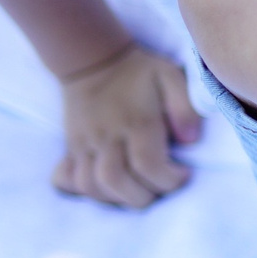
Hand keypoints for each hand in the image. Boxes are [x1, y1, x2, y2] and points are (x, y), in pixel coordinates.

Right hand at [54, 43, 203, 208]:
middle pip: (116, 181)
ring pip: (90, 185)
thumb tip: (190, 140)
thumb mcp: (171, 76)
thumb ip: (185, 106)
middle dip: (143, 196)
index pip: (147, 165)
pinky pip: (67, 179)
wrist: (91, 59)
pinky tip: (106, 188)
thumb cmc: (139, 71)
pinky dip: (84, 191)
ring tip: (139, 189)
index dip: (168, 180)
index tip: (183, 174)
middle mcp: (106, 135)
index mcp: (135, 122)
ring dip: (116, 198)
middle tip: (161, 186)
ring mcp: (84, 142)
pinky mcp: (71, 147)